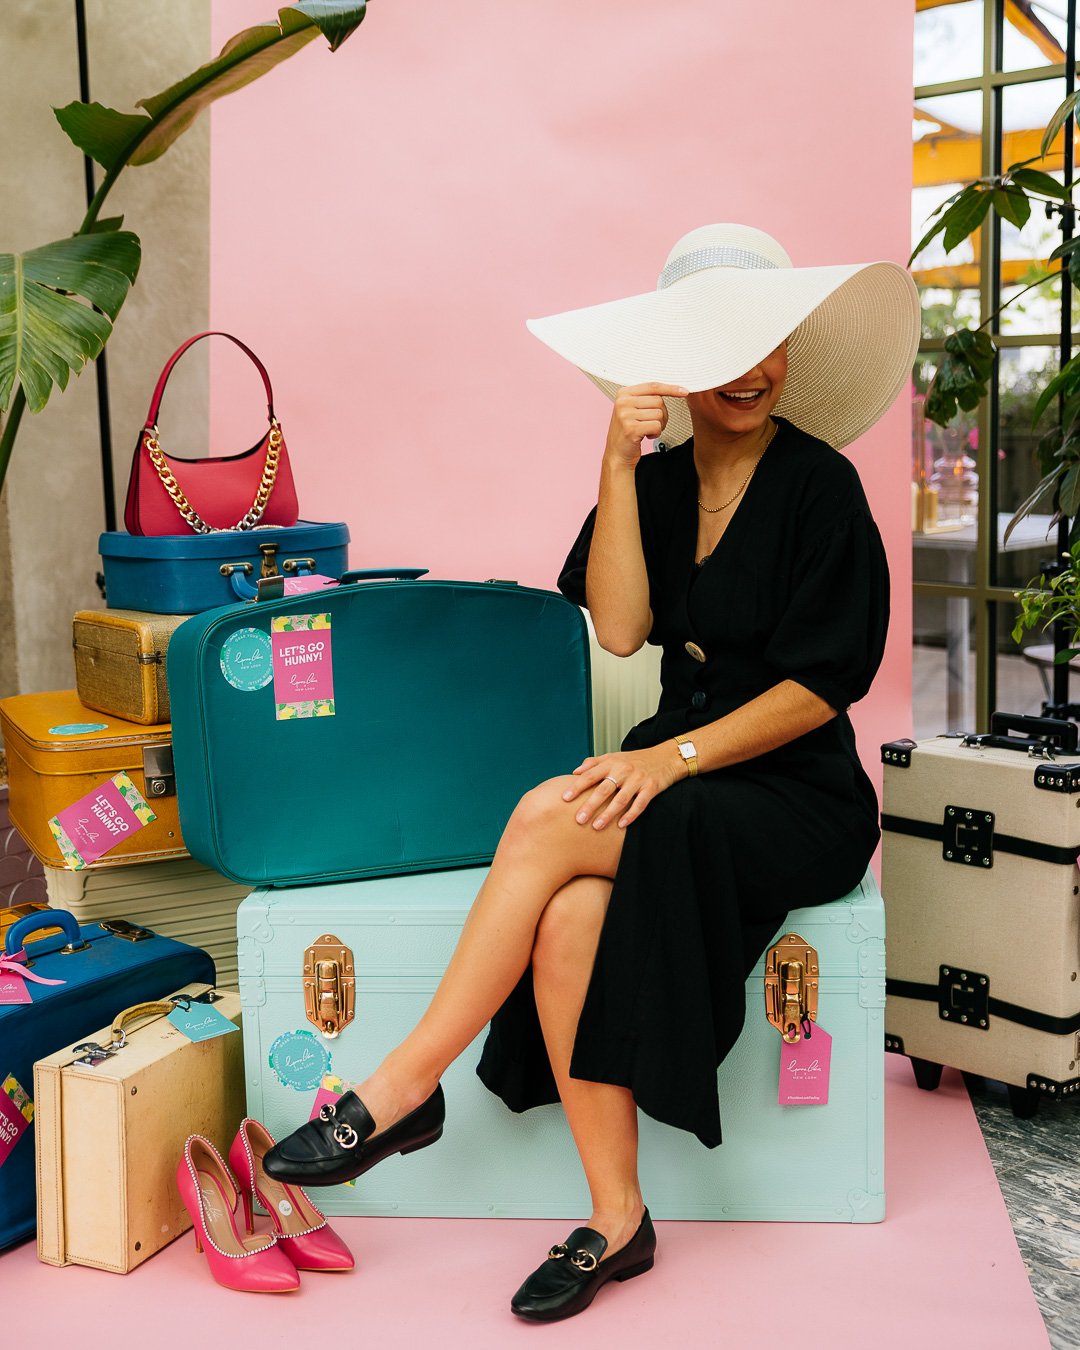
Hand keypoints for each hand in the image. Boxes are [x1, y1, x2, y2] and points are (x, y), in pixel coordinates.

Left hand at [562, 745, 685, 829]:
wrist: (665, 757)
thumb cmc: (636, 760)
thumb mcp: (614, 756)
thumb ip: (594, 763)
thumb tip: (575, 772)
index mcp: (611, 763)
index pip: (590, 775)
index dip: (577, 787)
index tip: (565, 798)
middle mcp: (623, 770)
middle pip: (604, 789)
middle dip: (590, 805)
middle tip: (578, 819)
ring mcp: (638, 779)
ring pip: (621, 799)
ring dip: (608, 814)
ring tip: (596, 827)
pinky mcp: (651, 788)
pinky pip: (640, 804)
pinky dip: (631, 815)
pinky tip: (621, 825)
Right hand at [604, 383, 687, 468]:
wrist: (617, 454)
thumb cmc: (628, 432)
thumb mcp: (633, 410)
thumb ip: (646, 398)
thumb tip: (672, 388)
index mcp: (624, 393)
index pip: (653, 386)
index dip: (670, 388)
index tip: (684, 391)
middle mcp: (623, 402)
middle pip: (658, 400)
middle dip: (662, 414)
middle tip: (652, 423)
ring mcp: (625, 415)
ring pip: (659, 414)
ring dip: (659, 425)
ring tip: (647, 430)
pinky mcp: (631, 428)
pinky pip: (656, 426)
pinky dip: (656, 433)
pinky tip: (646, 436)